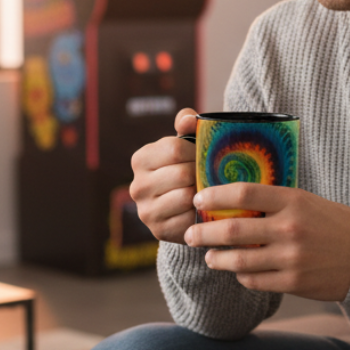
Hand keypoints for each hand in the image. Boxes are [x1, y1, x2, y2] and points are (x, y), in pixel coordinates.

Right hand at [130, 108, 197, 242]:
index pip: (174, 148)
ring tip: (209, 191)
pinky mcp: (158, 230)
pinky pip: (188, 219)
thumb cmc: (186, 169)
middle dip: (202, 174)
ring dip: (203, 194)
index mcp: (140, 159)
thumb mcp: (185, 145)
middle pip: (181, 173)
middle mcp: (137, 185)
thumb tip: (189, 118)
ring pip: (185, 196)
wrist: (182, 210)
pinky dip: (200, 214)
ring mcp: (145, 210)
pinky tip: (204, 209)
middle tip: (213, 176)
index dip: (197, 152)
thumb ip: (187, 125)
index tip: (205, 157)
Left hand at [184, 183, 349, 301]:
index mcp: (292, 200)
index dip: (214, 195)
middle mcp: (290, 228)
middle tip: (189, 233)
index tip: (197, 198)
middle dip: (203, 232)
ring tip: (208, 256)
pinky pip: (254, 280)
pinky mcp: (294, 283)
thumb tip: (228, 198)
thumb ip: (271, 200)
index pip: (243, 193)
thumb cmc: (329, 222)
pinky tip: (237, 270)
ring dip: (216, 258)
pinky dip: (240, 275)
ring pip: (238, 260)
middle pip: (233, 229)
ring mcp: (292, 258)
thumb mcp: (304, 201)